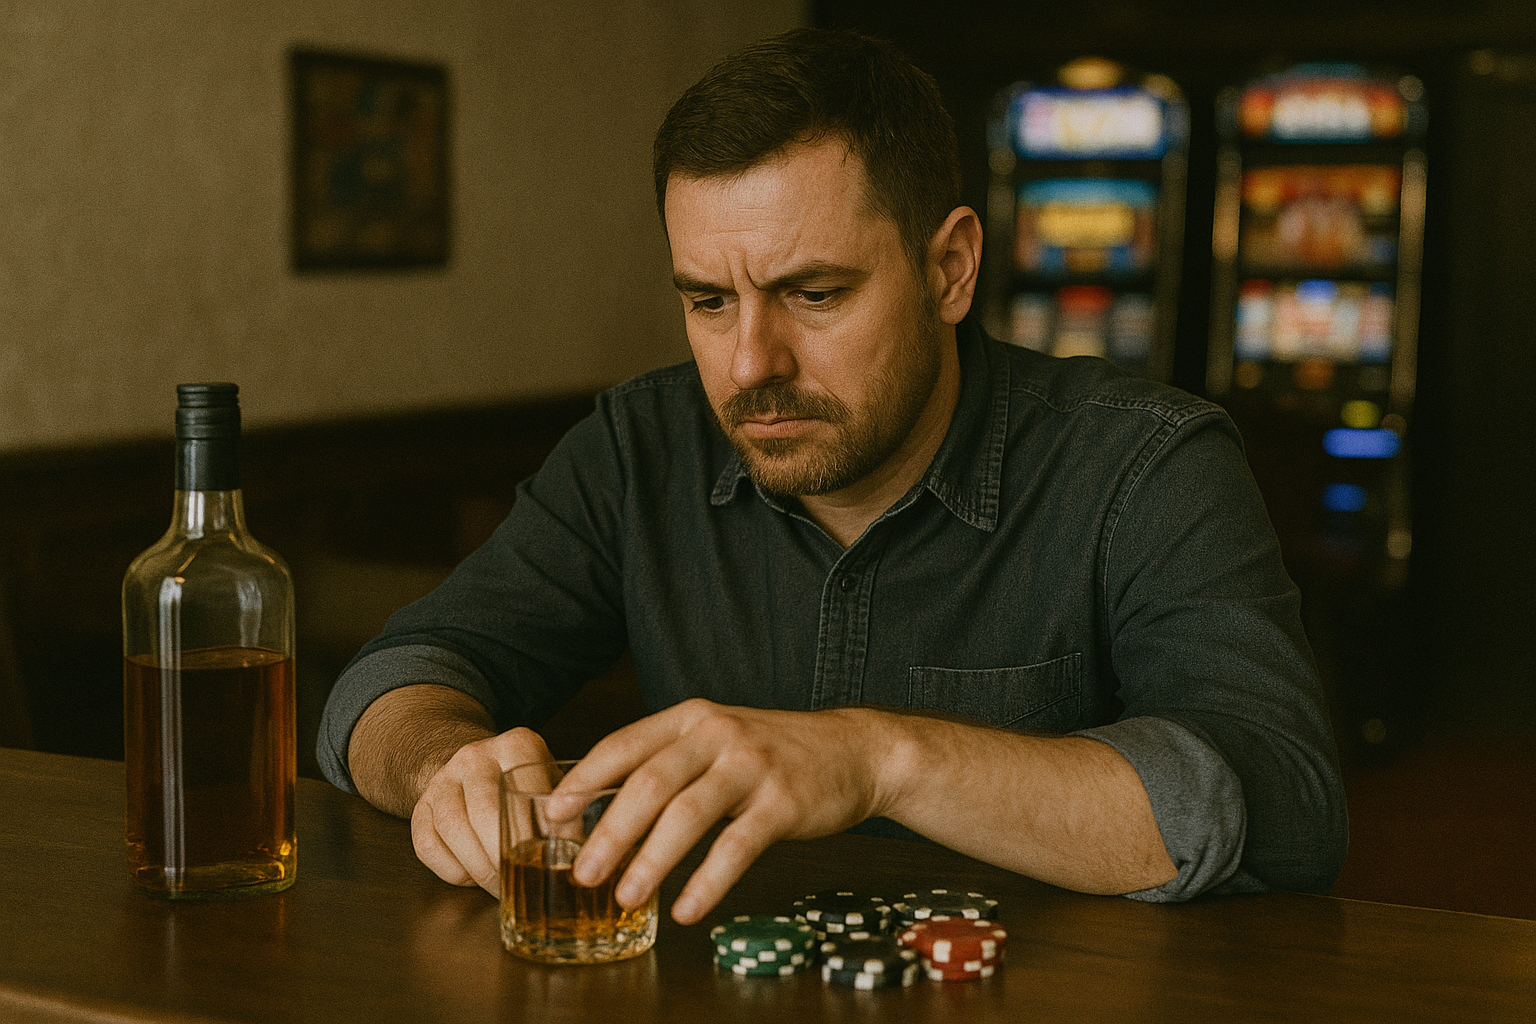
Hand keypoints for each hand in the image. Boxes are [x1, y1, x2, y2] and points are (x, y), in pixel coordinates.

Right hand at [410, 726, 553, 896]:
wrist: (475, 765)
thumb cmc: (524, 782)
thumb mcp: (551, 783)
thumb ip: (567, 810)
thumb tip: (587, 851)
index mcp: (517, 746)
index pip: (523, 793)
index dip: (535, 835)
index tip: (549, 862)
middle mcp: (475, 756)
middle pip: (485, 813)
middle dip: (504, 857)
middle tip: (520, 883)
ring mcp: (443, 778)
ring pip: (453, 829)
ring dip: (478, 868)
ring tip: (499, 886)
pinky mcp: (420, 805)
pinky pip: (427, 845)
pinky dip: (451, 870)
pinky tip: (471, 877)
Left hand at [551, 699, 893, 924]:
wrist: (854, 751)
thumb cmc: (773, 753)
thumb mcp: (716, 740)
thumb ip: (666, 762)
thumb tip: (599, 811)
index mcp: (690, 718)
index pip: (623, 745)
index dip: (585, 781)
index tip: (555, 817)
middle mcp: (716, 734)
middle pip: (649, 782)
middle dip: (609, 830)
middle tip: (583, 871)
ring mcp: (751, 766)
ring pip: (687, 813)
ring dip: (651, 859)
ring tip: (626, 895)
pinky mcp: (783, 802)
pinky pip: (736, 846)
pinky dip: (707, 881)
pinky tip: (686, 907)